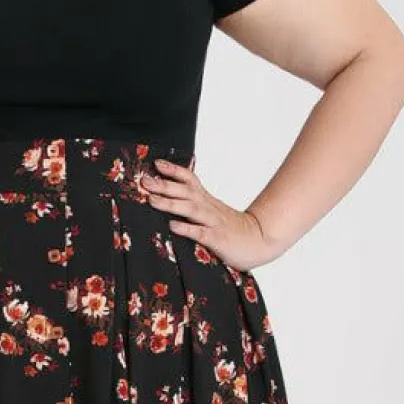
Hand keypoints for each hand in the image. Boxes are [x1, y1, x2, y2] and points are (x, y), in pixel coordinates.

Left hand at [143, 156, 283, 271]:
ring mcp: (213, 222)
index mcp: (206, 200)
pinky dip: (186, 228)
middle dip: (164, 185)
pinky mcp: (217, 239)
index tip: (156, 163)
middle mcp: (208, 207)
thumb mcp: (212, 211)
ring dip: (170, 203)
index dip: (174, 170)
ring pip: (190, 209)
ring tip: (152, 200)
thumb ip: (194, 203)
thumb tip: (169, 197)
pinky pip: (200, 233)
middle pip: (185, 192)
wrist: (259, 240)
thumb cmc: (231, 227)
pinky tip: (173, 226)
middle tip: (145, 180)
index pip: (190, 179)